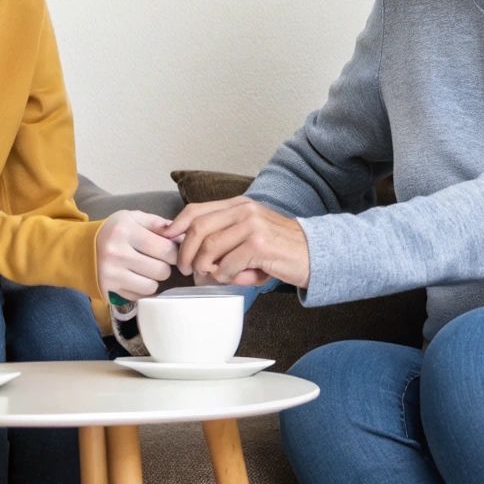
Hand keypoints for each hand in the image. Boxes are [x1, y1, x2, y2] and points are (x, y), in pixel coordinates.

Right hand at [94, 209, 178, 301]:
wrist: (76, 249)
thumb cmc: (111, 232)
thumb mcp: (131, 218)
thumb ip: (157, 223)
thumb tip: (182, 236)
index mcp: (125, 230)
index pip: (166, 249)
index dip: (175, 252)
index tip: (171, 251)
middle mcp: (116, 253)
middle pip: (161, 270)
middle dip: (165, 266)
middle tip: (158, 261)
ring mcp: (110, 274)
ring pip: (151, 286)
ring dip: (154, 280)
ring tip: (146, 270)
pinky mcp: (107, 290)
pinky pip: (138, 296)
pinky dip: (141, 289)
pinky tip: (135, 279)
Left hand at [163, 197, 309, 287]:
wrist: (316, 254)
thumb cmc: (281, 249)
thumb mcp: (252, 233)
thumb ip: (225, 236)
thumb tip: (190, 253)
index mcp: (240, 205)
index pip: (196, 210)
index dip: (176, 226)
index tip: (167, 240)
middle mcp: (245, 210)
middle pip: (198, 229)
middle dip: (187, 253)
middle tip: (187, 269)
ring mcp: (253, 226)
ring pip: (209, 249)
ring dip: (207, 269)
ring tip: (216, 276)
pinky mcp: (259, 246)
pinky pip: (227, 266)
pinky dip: (226, 277)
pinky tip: (239, 278)